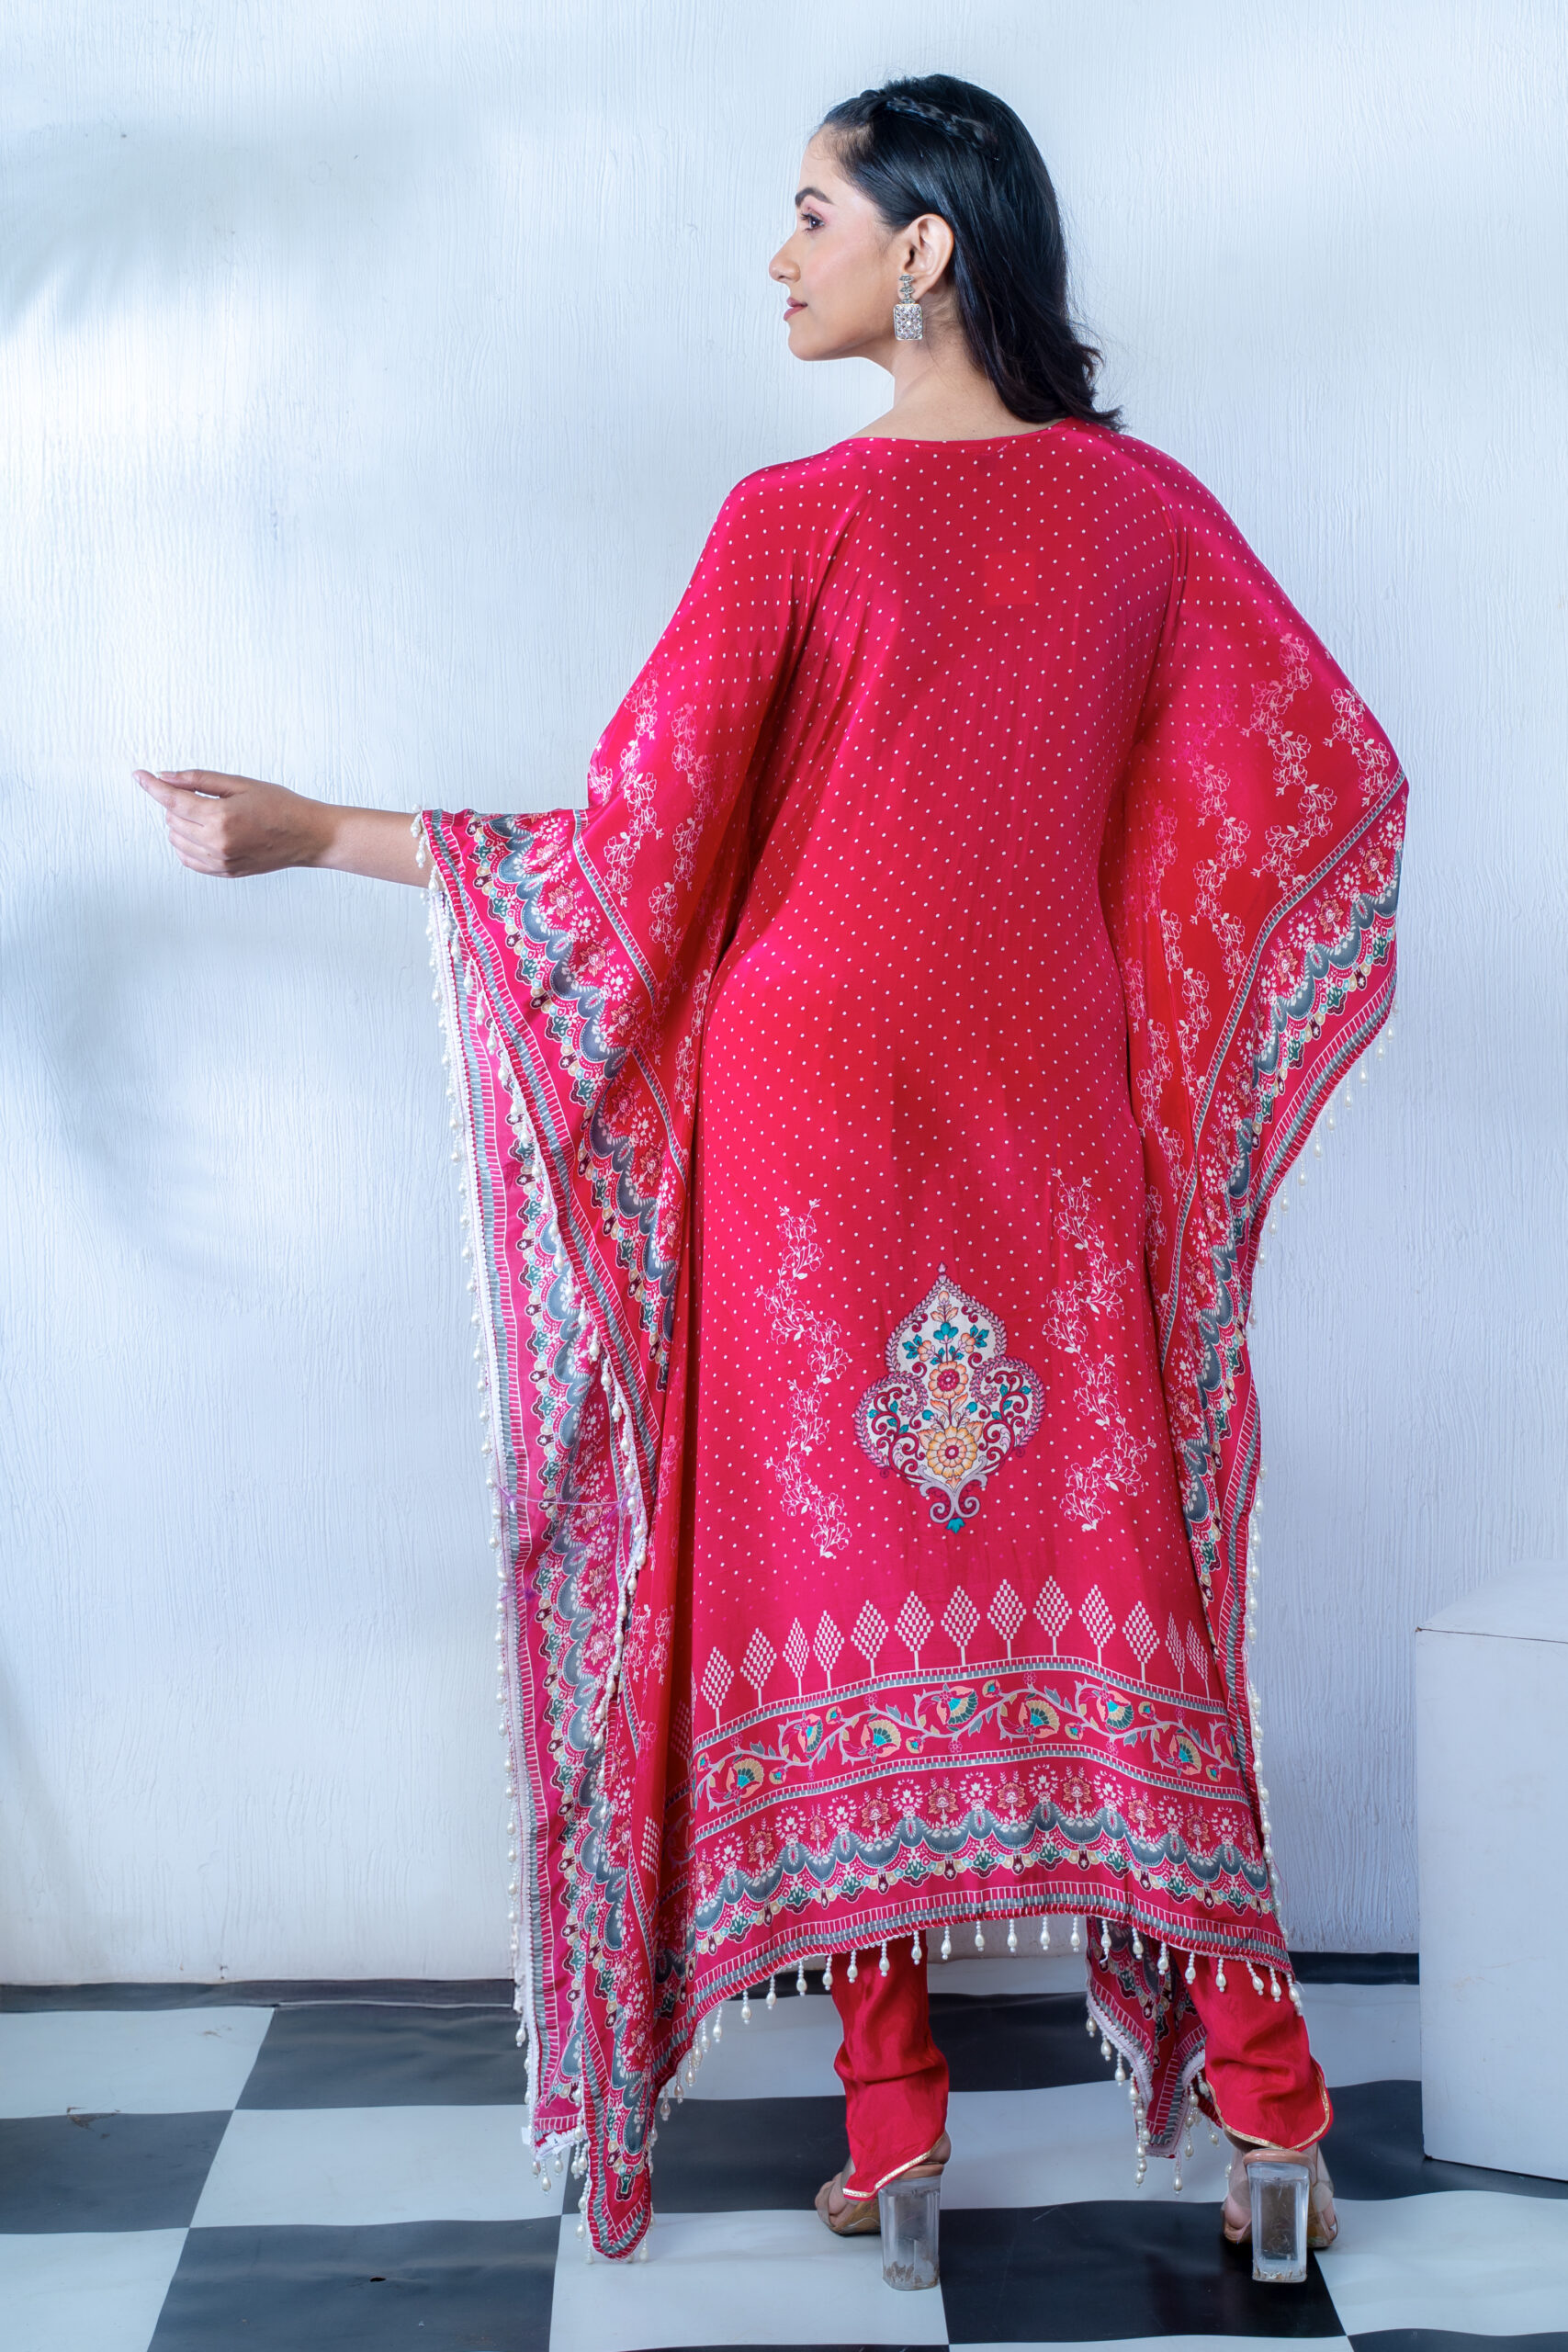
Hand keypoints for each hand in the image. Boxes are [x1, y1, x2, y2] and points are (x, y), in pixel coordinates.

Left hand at [134, 768, 333, 877]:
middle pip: (172, 819)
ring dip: (181, 824)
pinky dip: (186, 844)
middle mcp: (217, 843)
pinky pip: (188, 859)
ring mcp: (220, 861)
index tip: (139, 775)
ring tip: (208, 815)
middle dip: (177, 803)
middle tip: (202, 795)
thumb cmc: (280, 806)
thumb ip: (200, 780)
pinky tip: (203, 833)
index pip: (172, 800)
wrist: (307, 836)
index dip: (152, 786)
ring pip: (176, 839)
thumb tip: (166, 777)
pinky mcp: (224, 872)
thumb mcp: (240, 784)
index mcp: (221, 817)